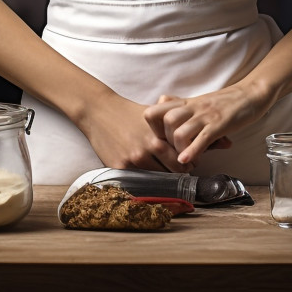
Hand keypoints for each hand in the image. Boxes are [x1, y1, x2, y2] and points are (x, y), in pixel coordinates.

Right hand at [78, 90, 194, 172]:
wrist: (99, 111)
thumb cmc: (128, 112)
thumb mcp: (152, 113)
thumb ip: (169, 124)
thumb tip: (190, 134)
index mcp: (156, 135)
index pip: (180, 155)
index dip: (188, 161)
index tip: (192, 163)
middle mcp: (146, 148)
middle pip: (171, 169)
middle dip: (180, 172)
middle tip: (184, 172)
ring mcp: (132, 159)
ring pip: (156, 177)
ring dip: (164, 178)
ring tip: (168, 175)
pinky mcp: (120, 167)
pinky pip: (138, 179)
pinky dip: (145, 179)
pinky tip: (149, 177)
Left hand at [142, 83, 267, 166]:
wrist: (250, 95)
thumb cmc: (226, 103)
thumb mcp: (200, 105)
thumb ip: (185, 113)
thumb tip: (172, 123)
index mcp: (186, 103)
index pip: (155, 110)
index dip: (153, 128)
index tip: (161, 141)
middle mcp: (193, 107)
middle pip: (166, 121)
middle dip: (167, 142)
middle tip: (175, 153)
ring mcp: (206, 115)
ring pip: (180, 131)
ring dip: (179, 149)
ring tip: (185, 159)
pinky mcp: (219, 124)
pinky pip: (201, 138)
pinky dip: (192, 151)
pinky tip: (188, 161)